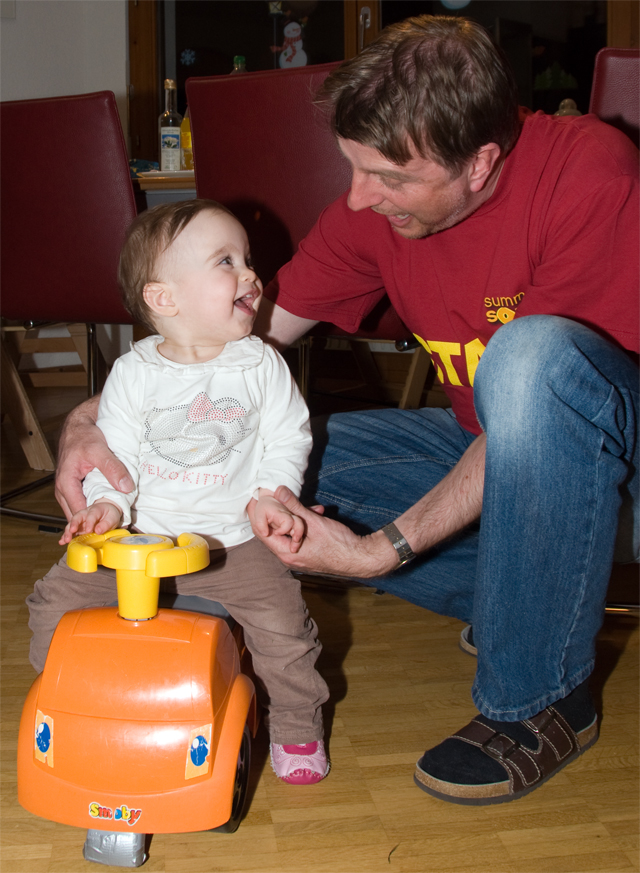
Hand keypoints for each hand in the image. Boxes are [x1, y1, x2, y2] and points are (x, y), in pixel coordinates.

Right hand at [54, 396, 133, 519]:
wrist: (78, 426)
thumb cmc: (83, 436)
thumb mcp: (99, 450)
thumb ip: (112, 468)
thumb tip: (126, 487)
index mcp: (65, 483)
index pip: (78, 513)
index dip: (93, 522)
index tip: (110, 528)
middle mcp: (63, 490)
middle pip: (77, 517)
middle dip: (93, 525)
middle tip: (113, 531)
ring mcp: (68, 491)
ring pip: (79, 513)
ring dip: (93, 519)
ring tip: (112, 525)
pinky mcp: (75, 489)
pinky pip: (83, 505)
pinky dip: (93, 511)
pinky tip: (107, 514)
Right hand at [59, 501, 122, 544]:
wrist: (106, 511)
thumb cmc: (109, 515)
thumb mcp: (112, 518)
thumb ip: (106, 524)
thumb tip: (98, 531)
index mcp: (96, 510)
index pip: (91, 515)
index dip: (89, 522)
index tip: (89, 530)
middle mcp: (85, 513)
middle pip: (78, 517)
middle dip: (74, 524)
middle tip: (72, 531)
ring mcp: (80, 520)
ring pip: (72, 523)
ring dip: (68, 531)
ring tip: (66, 539)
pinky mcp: (78, 527)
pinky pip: (70, 530)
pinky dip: (65, 536)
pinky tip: (62, 541)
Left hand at [247, 486, 398, 577]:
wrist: (360, 558)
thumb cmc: (339, 545)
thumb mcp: (314, 522)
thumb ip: (294, 506)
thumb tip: (278, 491)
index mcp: (286, 553)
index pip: (261, 532)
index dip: (258, 513)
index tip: (258, 497)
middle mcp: (289, 557)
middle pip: (274, 530)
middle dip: (279, 511)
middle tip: (278, 494)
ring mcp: (299, 555)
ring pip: (288, 531)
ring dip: (295, 516)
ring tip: (309, 506)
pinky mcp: (308, 551)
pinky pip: (298, 534)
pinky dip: (303, 523)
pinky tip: (317, 513)